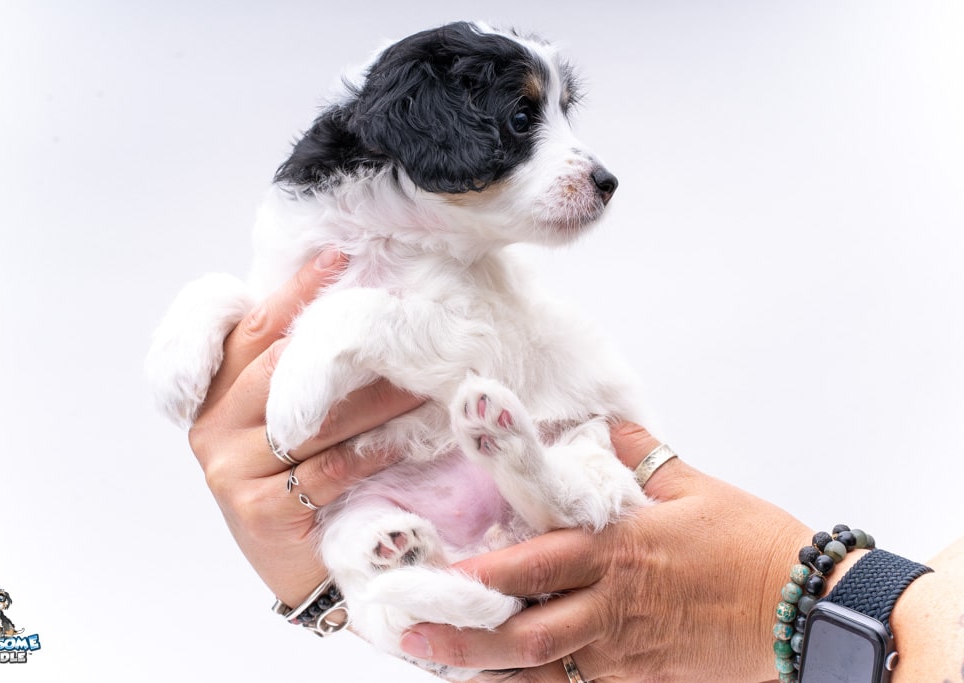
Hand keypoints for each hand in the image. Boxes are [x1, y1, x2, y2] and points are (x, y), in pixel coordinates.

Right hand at [186, 250, 423, 606]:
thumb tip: (350, 304)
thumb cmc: (298, 482)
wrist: (299, 567)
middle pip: (280, 368)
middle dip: (343, 346)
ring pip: (309, 419)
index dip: (295, 291)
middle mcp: (213, 425)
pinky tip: (404, 437)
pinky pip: (326, 469)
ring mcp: (229, 468)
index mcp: (215, 392)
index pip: (252, 328)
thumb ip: (295, 370)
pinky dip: (370, 451)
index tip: (340, 255)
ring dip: (372, 398)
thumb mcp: (288, 420)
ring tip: (419, 378)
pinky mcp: (257, 510)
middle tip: (402, 320)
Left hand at [399, 422, 811, 682]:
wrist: (809, 610)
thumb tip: (605, 423)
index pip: (534, 565)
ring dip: (489, 671)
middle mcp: (612, 605)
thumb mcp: (695, 486)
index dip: (479, 576)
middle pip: (525, 633)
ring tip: (441, 667)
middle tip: (413, 635)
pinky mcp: (644, 680)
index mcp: (618, 550)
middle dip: (464, 639)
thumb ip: (639, 455)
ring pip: (544, 672)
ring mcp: (626, 651)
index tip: (435, 577)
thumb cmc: (753, 544)